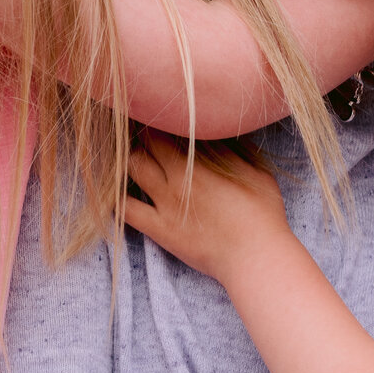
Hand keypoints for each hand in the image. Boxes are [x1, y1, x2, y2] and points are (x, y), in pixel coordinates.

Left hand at [120, 132, 292, 283]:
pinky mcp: (159, 228)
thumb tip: (222, 134)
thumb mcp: (257, 173)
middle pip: (148, 142)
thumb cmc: (263, 214)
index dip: (164, 118)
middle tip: (143, 132)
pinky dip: (114, 198)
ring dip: (130, 159)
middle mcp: (179, 175)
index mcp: (204, 160)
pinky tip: (110, 192)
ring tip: (132, 157)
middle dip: (145, 134)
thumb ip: (237, 152)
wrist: (255, 256)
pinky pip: (126, 210)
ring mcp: (166, 202)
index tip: (162, 116)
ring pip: (133, 166)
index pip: (172, 128)